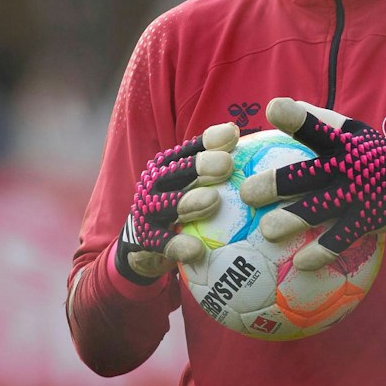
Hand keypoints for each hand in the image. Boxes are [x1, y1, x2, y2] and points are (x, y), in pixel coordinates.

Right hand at [117, 122, 239, 280]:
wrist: (143, 244)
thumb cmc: (180, 207)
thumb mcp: (193, 184)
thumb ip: (215, 166)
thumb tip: (242, 137)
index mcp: (169, 165)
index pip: (190, 149)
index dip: (210, 141)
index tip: (233, 135)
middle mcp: (156, 183)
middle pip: (177, 171)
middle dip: (201, 166)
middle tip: (227, 164)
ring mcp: (149, 210)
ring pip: (168, 205)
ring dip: (189, 202)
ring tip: (213, 200)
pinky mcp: (146, 239)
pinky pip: (163, 243)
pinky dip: (179, 245)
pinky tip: (196, 250)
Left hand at [240, 97, 385, 270]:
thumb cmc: (373, 157)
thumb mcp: (355, 133)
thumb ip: (321, 122)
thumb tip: (279, 104)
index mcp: (341, 140)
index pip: (317, 124)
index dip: (297, 117)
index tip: (274, 108)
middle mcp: (348, 164)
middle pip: (307, 172)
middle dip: (276, 182)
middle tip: (247, 193)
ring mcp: (358, 193)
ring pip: (319, 208)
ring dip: (292, 219)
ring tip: (267, 230)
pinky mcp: (368, 219)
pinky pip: (340, 239)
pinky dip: (321, 252)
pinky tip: (301, 264)